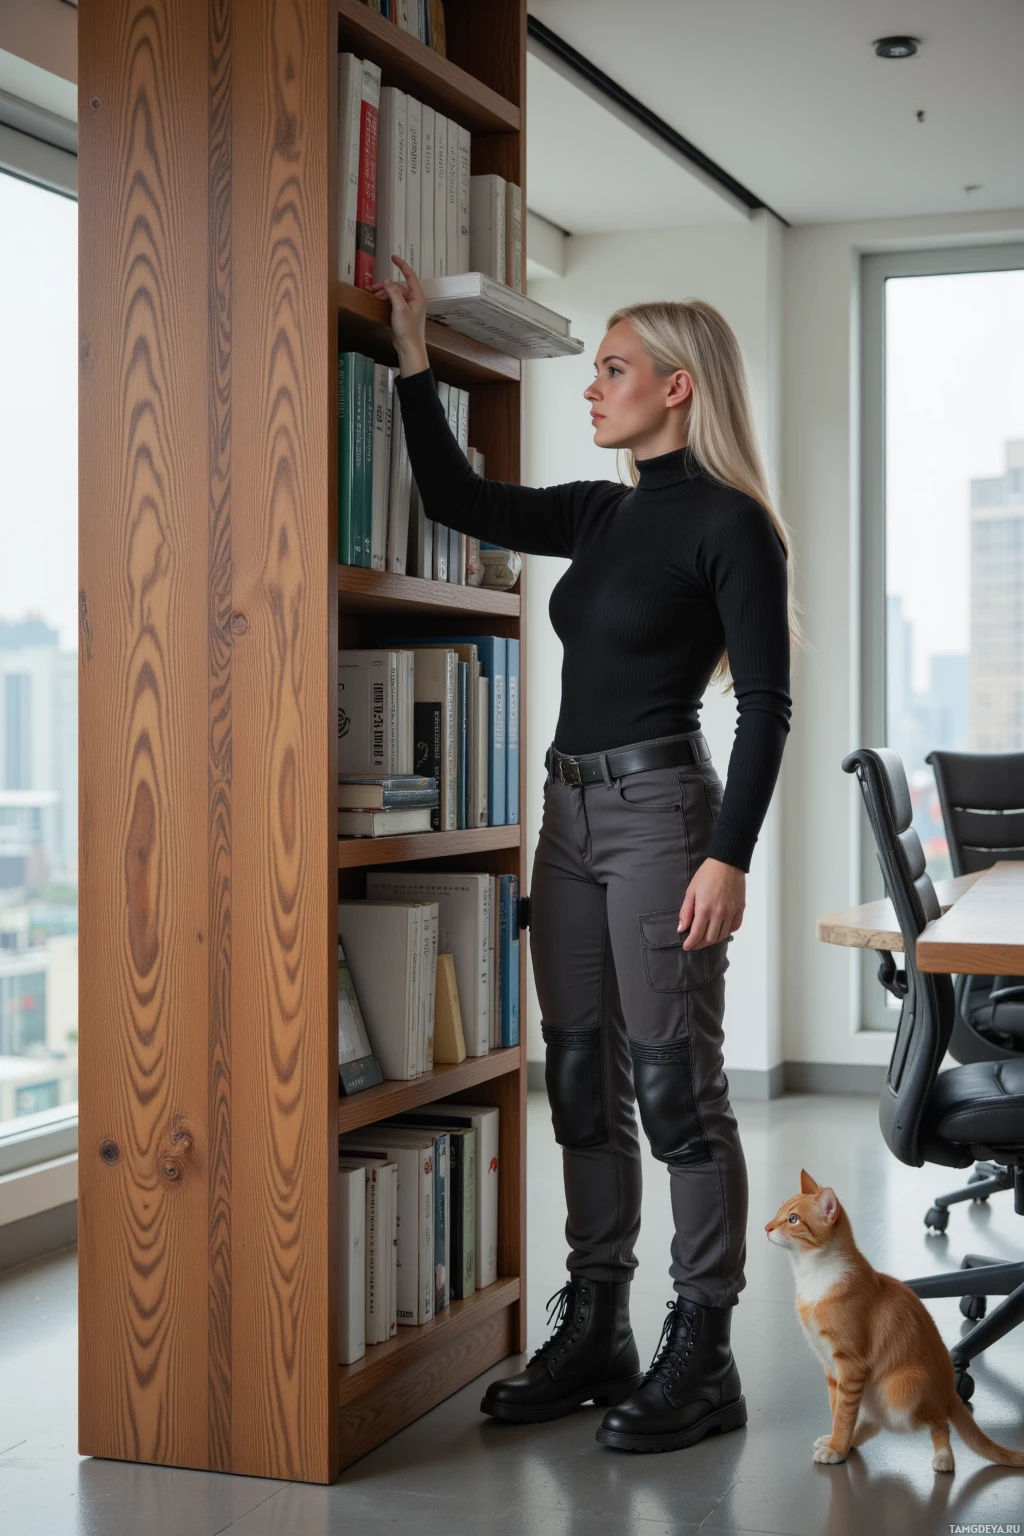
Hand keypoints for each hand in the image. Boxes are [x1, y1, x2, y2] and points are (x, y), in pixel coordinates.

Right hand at [371, 254, 428, 374]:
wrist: (409, 348)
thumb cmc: (409, 331)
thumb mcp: (399, 308)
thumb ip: (393, 292)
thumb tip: (387, 281)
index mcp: (418, 296)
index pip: (410, 275)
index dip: (401, 265)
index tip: (393, 257)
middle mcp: (414, 300)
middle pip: (399, 286)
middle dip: (386, 286)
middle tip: (374, 287)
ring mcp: (409, 307)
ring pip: (395, 294)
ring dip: (384, 294)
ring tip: (374, 296)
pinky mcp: (403, 314)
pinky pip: (393, 302)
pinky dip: (386, 301)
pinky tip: (379, 303)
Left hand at [677, 858, 744, 948]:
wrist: (727, 862)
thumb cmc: (707, 874)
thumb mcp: (691, 891)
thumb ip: (686, 911)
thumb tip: (681, 928)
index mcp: (705, 909)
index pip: (697, 934)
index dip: (691, 943)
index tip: (686, 946)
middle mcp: (719, 913)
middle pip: (710, 938)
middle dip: (700, 944)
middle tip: (694, 943)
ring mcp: (731, 912)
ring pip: (723, 935)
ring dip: (713, 940)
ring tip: (705, 938)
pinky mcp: (740, 909)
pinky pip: (735, 927)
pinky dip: (727, 932)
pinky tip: (720, 929)